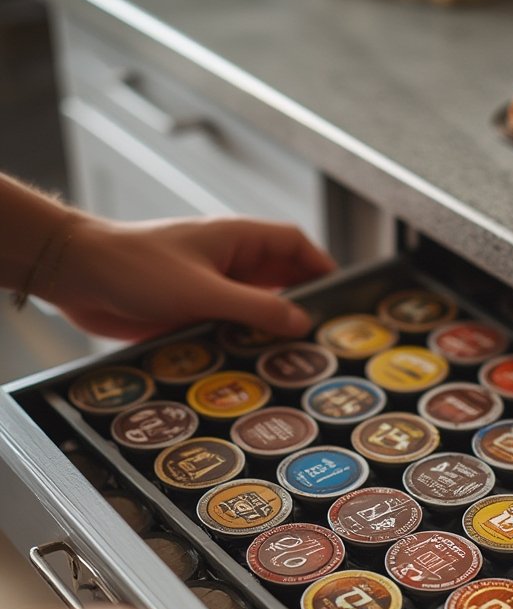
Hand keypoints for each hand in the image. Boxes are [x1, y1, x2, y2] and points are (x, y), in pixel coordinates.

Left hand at [44, 215, 335, 341]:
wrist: (77, 275)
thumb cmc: (135, 267)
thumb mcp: (204, 290)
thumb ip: (256, 307)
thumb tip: (300, 321)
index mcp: (236, 240)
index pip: (293, 244)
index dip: (320, 266)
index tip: (340, 296)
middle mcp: (226, 263)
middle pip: (279, 280)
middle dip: (300, 306)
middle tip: (322, 339)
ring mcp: (208, 288)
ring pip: (253, 309)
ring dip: (269, 331)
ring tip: (293, 361)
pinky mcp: (190, 312)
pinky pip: (227, 329)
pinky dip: (241, 345)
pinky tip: (250, 369)